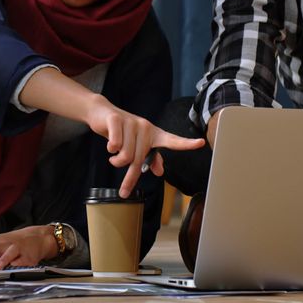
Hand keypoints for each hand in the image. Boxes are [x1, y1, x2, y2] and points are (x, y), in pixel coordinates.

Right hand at [84, 95, 205, 197]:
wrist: (101, 112)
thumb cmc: (121, 131)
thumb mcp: (136, 144)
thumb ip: (149, 158)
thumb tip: (160, 172)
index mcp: (153, 134)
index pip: (172, 140)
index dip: (186, 143)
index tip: (201, 143)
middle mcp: (145, 127)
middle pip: (139, 160)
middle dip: (129, 177)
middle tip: (124, 189)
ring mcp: (132, 123)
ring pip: (126, 155)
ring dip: (116, 160)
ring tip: (113, 155)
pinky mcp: (116, 120)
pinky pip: (116, 144)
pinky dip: (111, 149)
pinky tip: (110, 146)